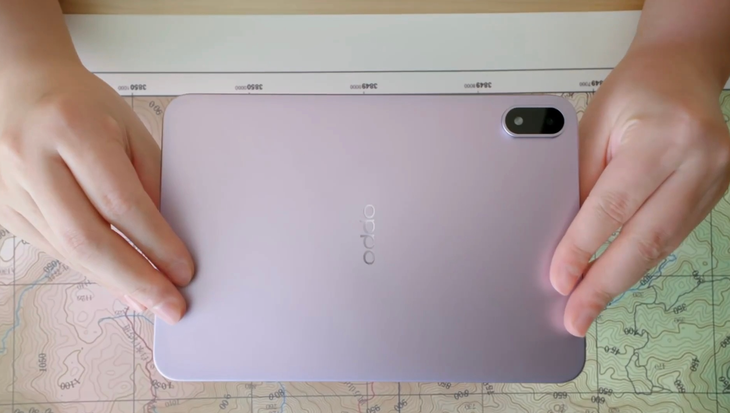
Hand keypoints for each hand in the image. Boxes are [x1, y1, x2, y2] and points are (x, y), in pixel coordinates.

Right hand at [0, 60, 193, 323]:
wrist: (21, 86)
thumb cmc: (81, 104)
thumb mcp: (130, 130)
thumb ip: (151, 182)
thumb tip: (167, 243)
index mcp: (73, 128)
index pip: (121, 201)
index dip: (156, 243)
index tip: (183, 269)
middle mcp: (33, 158)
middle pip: (87, 238)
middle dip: (136, 278)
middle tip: (170, 304)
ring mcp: (12, 186)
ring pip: (68, 251)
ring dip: (115, 281)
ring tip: (151, 299)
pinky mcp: (5, 208)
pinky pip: (54, 249)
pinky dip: (92, 269)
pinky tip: (119, 280)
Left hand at [549, 45, 729, 336]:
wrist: (681, 72)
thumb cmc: (634, 93)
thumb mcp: (594, 124)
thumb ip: (580, 177)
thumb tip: (559, 235)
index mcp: (664, 136)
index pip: (614, 204)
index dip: (582, 246)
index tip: (559, 279)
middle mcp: (700, 159)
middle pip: (646, 237)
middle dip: (605, 283)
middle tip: (576, 317)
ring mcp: (716, 179)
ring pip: (663, 245)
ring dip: (621, 278)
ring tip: (589, 305)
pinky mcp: (716, 194)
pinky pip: (673, 236)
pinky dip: (640, 260)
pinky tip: (614, 277)